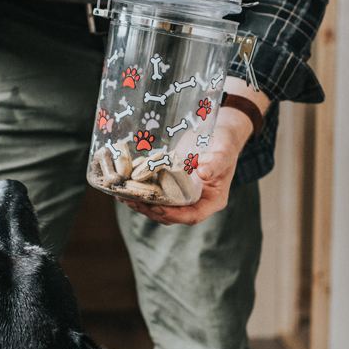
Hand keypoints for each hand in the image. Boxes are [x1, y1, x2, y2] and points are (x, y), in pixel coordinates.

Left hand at [118, 77, 270, 224]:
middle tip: (131, 200)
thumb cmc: (225, 143)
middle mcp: (197, 201)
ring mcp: (183, 194)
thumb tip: (203, 173)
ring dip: (142, 202)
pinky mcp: (172, 183)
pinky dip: (142, 189)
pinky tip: (126, 183)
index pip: (192, 216)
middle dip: (150, 210)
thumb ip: (216, 163)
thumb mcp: (224, 152)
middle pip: (172, 214)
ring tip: (123, 194)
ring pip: (161, 205)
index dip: (173, 215)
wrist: (219, 132)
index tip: (156, 206)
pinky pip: (156, 192)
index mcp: (212, 200)